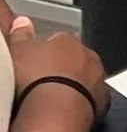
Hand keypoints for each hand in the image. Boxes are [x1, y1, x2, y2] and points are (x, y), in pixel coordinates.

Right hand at [1, 1, 108, 120]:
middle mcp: (88, 56)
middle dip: (64, 67)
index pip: (59, 39)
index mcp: (68, 41)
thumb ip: (22, 35)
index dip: (46, 50)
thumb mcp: (19, 52)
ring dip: (76, 83)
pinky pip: (94, 97)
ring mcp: (98, 77)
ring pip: (87, 76)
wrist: (56, 110)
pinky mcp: (102, 100)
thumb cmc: (36, 80)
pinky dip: (84, 101)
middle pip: (76, 58)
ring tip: (56, 97)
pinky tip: (69, 108)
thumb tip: (23, 22)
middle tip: (45, 80)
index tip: (36, 60)